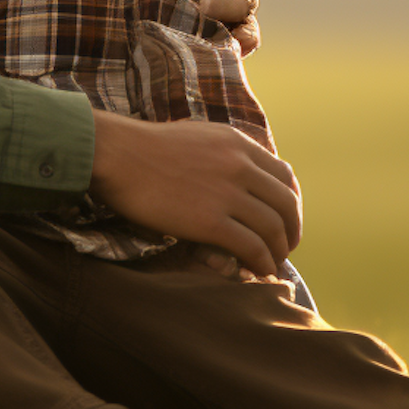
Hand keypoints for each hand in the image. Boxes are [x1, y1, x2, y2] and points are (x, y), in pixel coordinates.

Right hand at [88, 114, 300, 276]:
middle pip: (286, 204)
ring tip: (270, 265)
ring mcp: (227, 193)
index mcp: (237, 143)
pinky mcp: (210, 221)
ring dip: (278, 252)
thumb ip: (221, 152)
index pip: (284, 175)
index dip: (291, 202)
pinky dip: (261, 263)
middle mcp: (239, 165)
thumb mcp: (196, 136)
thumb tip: (233, 172)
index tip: (284, 220)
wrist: (117, 154)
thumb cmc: (145, 148)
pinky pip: (252, 247)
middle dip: (291, 231)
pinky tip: (257, 272)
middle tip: (283, 248)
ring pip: (274, 228)